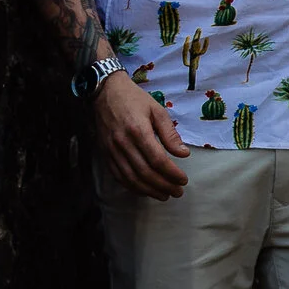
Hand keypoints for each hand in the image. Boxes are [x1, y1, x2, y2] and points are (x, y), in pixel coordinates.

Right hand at [95, 72, 188, 199]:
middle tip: (178, 192)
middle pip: (144, 172)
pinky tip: (144, 190)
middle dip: (163, 185)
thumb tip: (183, 154)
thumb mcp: (157, 110)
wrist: (105, 93)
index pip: (157, 159)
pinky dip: (132, 186)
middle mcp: (123, 144)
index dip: (171, 173)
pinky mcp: (104, 154)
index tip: (183, 180)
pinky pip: (118, 176)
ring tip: (164, 195)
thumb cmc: (135, 100)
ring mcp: (111, 151)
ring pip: (130, 178)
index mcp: (138, 131)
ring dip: (148, 190)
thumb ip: (170, 133)